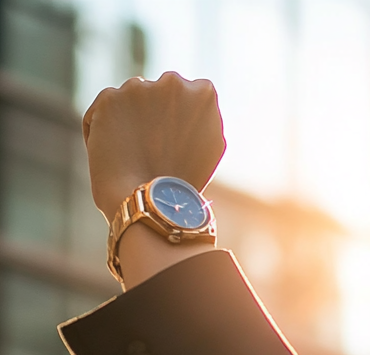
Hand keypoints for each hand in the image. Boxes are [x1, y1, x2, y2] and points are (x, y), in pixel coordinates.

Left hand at [83, 72, 225, 222]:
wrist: (152, 202)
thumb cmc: (185, 183)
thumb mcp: (209, 146)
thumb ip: (201, 117)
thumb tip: (189, 106)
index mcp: (205, 93)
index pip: (189, 92)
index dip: (180, 116)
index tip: (177, 138)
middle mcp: (173, 82)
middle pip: (157, 92)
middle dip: (153, 113)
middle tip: (155, 148)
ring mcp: (140, 87)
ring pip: (130, 100)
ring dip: (129, 120)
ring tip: (136, 155)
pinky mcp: (109, 98)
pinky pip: (104, 112)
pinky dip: (105, 130)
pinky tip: (117, 154)